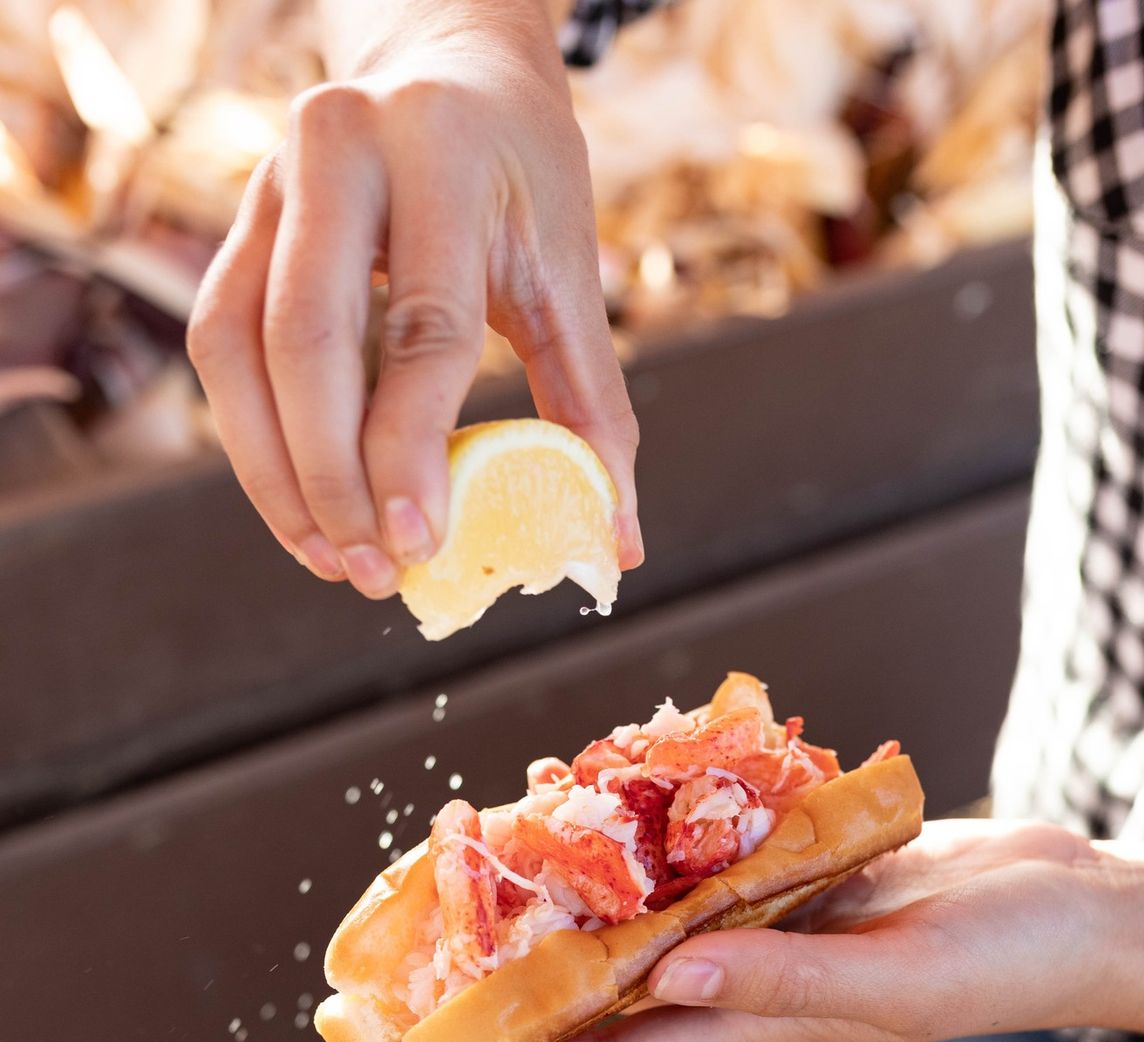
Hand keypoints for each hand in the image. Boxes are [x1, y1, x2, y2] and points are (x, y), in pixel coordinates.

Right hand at [187, 4, 640, 597]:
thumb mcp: (569, 268)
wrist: (450, 63)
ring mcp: (267, 181)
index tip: (417, 543)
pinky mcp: (234, 223)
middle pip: (304, 339)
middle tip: (370, 572)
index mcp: (440, 149)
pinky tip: (301, 508)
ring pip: (236, 348)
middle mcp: (336, 148)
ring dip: (274, 473)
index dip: (410, 446)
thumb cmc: (520, 172)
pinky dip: (254, 441)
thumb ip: (592, 404)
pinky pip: (220, 347)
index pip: (418, 323)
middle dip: (331, 477)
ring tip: (330, 559)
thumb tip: (618, 541)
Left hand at [467, 819, 1143, 1041]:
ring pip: (655, 908)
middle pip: (613, 984)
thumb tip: (666, 973)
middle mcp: (748, 974)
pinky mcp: (805, 869)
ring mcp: (775, 919)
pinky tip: (623, 784)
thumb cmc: (1005, 964)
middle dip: (529, 976)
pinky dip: (666, 822)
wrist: (1080, 908)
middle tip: (443, 946)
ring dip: (586, 888)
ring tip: (505, 848)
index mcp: (758, 1022)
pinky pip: (713, 848)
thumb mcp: (895, 981)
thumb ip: (785, 978)